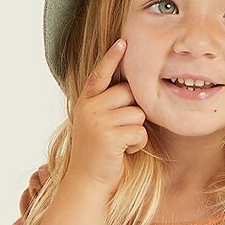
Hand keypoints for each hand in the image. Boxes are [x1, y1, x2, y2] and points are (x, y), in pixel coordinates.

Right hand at [67, 38, 146, 197]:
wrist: (87, 182)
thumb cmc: (99, 153)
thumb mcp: (97, 123)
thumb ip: (108, 104)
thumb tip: (131, 88)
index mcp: (85, 101)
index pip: (99, 74)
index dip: (111, 58)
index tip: (123, 41)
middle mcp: (89, 107)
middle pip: (129, 93)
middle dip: (133, 111)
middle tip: (121, 130)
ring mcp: (97, 121)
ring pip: (138, 114)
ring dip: (136, 131)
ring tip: (121, 143)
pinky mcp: (109, 136)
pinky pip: (139, 131)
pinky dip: (138, 144)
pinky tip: (124, 152)